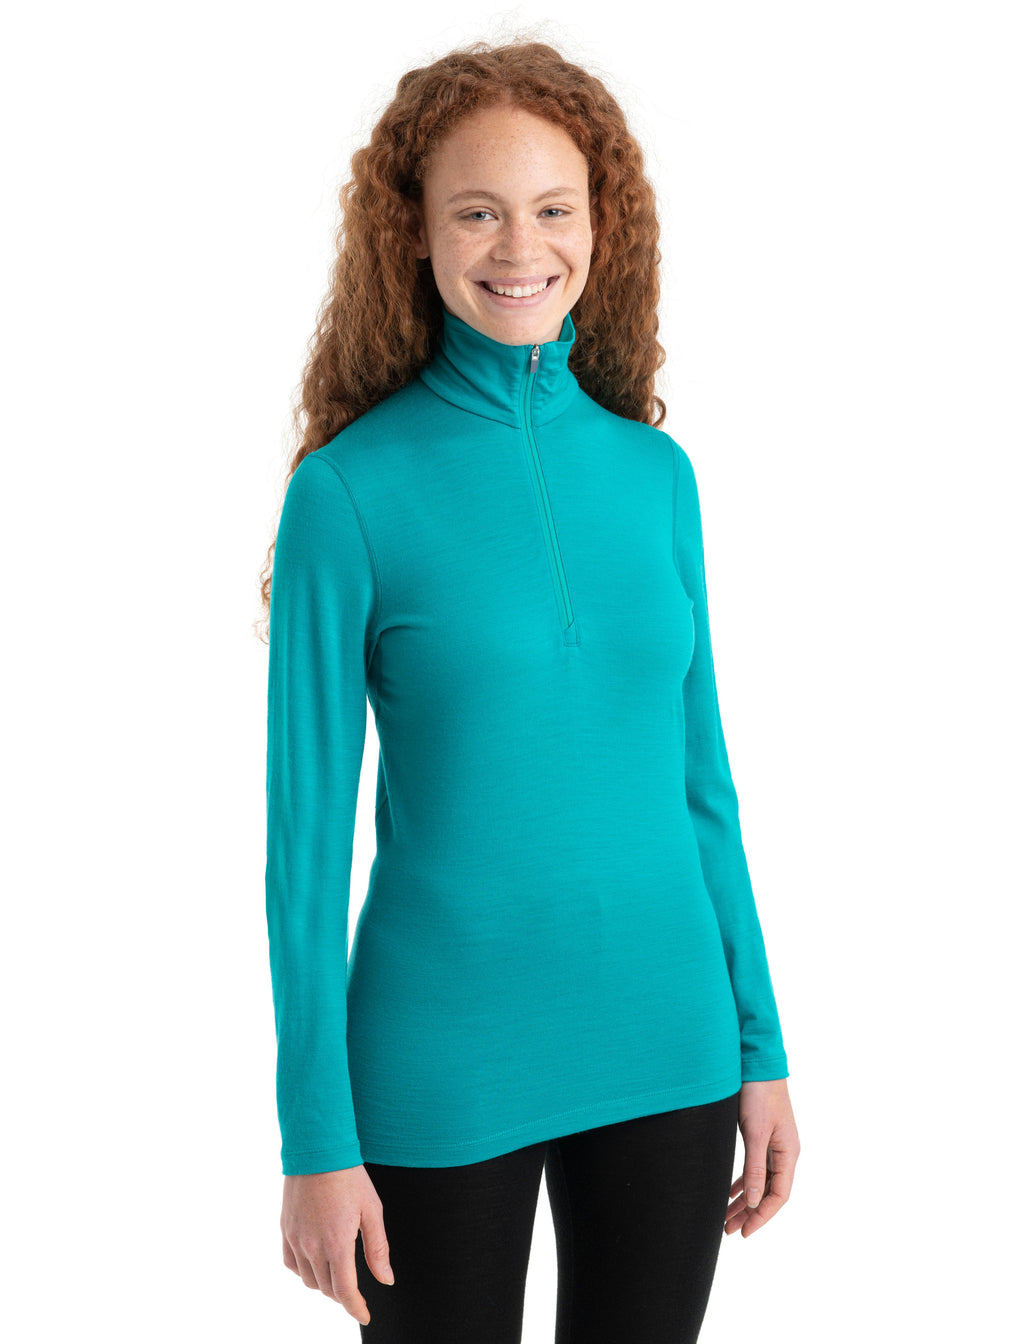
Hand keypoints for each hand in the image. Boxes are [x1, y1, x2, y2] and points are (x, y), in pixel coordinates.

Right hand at [281, 1165, 393, 1325]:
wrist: (318, 1149)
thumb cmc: (350, 1177)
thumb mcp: (372, 1210)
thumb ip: (378, 1249)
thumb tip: (386, 1279)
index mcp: (337, 1244)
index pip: (345, 1292)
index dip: (356, 1308)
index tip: (365, 1315)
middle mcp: (312, 1247)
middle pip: (327, 1289)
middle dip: (343, 1296)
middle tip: (356, 1292)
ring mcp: (296, 1239)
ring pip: (309, 1280)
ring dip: (324, 1284)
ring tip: (338, 1275)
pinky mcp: (285, 1229)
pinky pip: (291, 1264)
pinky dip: (304, 1271)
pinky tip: (315, 1263)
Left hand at [724, 1078, 798, 1237]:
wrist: (757, 1063)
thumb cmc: (759, 1095)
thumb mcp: (756, 1133)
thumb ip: (755, 1168)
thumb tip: (753, 1202)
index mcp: (788, 1154)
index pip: (779, 1196)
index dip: (761, 1216)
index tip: (744, 1232)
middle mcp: (785, 1153)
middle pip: (769, 1192)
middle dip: (749, 1213)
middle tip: (728, 1230)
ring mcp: (775, 1145)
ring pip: (760, 1182)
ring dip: (744, 1200)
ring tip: (725, 1217)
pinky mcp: (763, 1136)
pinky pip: (755, 1168)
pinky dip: (743, 1182)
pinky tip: (730, 1192)